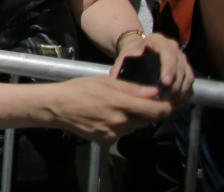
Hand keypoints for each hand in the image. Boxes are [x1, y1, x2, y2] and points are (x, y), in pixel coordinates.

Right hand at [49, 75, 174, 143]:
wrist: (58, 107)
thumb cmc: (79, 89)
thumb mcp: (105, 81)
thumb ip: (132, 88)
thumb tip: (154, 92)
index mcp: (122, 103)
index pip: (157, 111)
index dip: (165, 106)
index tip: (164, 102)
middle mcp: (121, 121)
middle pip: (147, 119)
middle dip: (144, 111)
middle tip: (130, 100)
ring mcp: (114, 133)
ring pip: (134, 127)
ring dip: (131, 119)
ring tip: (113, 107)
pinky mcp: (107, 141)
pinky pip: (121, 134)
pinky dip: (119, 126)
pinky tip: (105, 116)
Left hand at [111, 32, 193, 106]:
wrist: (139, 50)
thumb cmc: (131, 54)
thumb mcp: (124, 57)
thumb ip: (120, 68)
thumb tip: (117, 82)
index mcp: (157, 41)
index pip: (168, 52)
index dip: (169, 67)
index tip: (165, 82)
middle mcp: (173, 47)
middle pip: (180, 66)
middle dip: (174, 85)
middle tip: (165, 99)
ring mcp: (181, 58)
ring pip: (187, 75)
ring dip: (180, 91)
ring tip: (169, 104)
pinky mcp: (186, 68)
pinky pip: (190, 82)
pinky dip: (184, 93)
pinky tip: (175, 103)